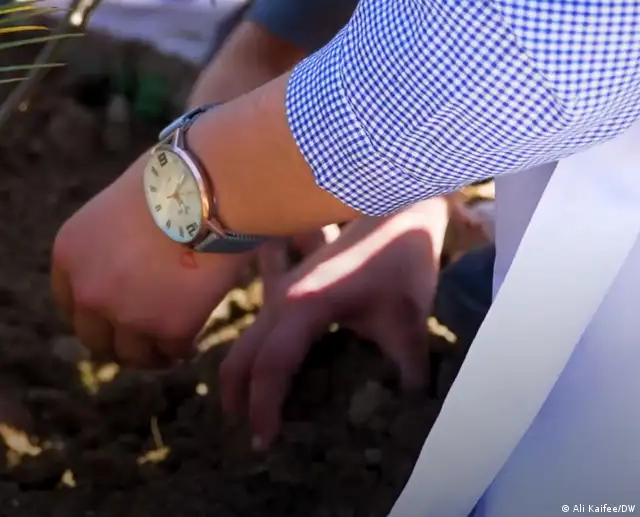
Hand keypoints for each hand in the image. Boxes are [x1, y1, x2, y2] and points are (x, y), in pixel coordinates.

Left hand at [51, 160, 249, 367]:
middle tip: (141, 342)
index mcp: (70, 254)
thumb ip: (109, 249)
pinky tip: (192, 343)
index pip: (69, 302)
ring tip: (168, 352)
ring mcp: (126, 314)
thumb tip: (125, 276)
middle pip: (94, 338)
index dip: (92, 315)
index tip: (110, 320)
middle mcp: (88, 290)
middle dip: (117, 343)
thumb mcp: (116, 212)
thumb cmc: (172, 183)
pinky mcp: (167, 328)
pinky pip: (172, 352)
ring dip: (150, 355)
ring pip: (132, 356)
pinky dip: (183, 350)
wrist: (209, 188)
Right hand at [219, 197, 450, 449]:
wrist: (396, 207)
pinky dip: (257, 352)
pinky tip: (269, 369)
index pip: (270, 367)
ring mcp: (280, 291)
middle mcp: (280, 300)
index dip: (264, 407)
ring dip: (244, 375)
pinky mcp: (287, 286)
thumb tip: (408, 409)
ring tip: (253, 410)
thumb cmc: (401, 260)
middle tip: (251, 436)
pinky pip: (261, 326)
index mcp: (302, 309)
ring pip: (245, 341)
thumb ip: (405, 368)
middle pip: (241, 356)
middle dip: (238, 398)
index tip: (266, 440)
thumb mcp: (408, 319)